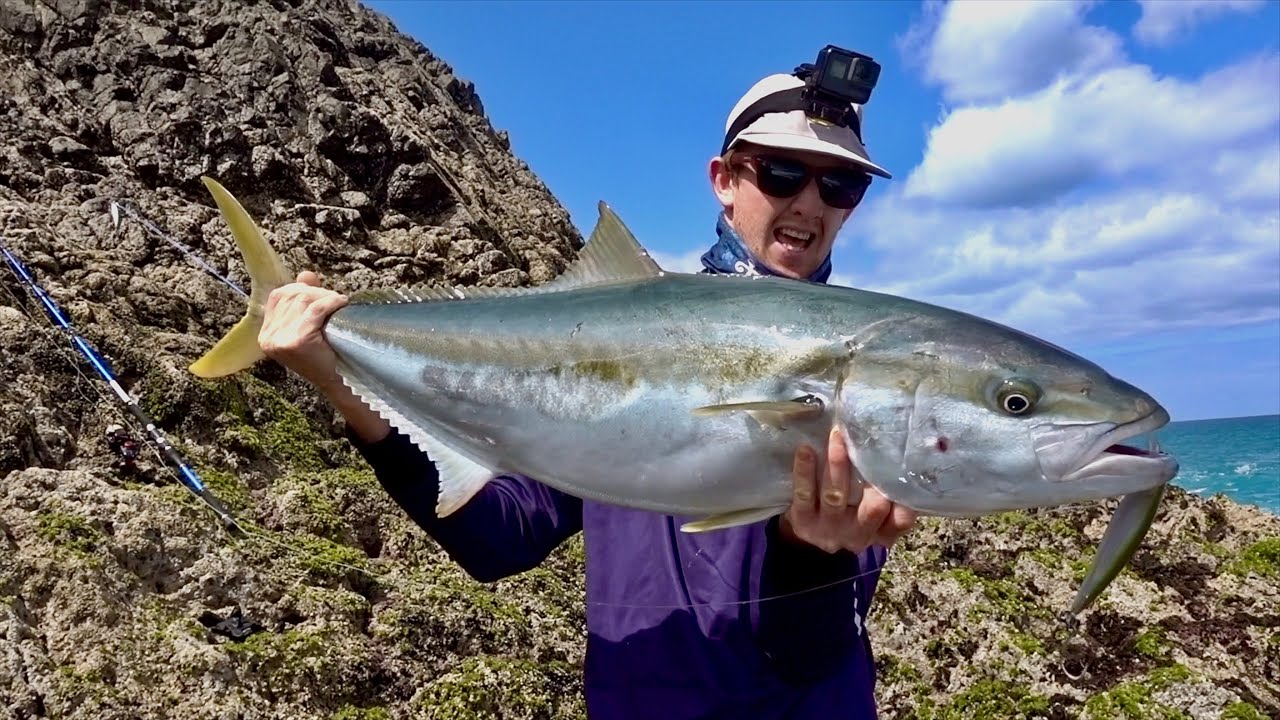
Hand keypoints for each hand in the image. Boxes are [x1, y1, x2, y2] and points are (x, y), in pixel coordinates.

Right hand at [259, 271, 348, 390]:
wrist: (337, 381)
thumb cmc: (325, 354)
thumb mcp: (309, 325)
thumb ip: (305, 299)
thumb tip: (305, 273)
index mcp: (266, 333)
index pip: (278, 296)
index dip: (300, 289)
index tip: (320, 294)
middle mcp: (268, 336)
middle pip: (291, 296)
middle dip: (315, 292)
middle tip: (334, 299)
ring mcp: (280, 339)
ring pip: (303, 300)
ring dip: (325, 297)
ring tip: (338, 303)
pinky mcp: (296, 341)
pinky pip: (315, 310)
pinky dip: (331, 303)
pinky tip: (341, 303)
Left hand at [779, 426, 916, 553]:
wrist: (810, 542)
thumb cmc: (850, 520)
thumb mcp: (875, 521)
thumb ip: (891, 502)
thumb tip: (905, 463)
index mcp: (880, 533)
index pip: (901, 520)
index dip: (907, 499)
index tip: (906, 469)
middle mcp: (857, 534)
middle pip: (873, 508)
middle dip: (874, 476)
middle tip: (871, 443)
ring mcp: (829, 528)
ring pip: (836, 495)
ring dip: (837, 462)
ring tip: (837, 435)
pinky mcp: (803, 521)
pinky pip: (804, 494)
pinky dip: (804, 470)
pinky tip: (806, 449)